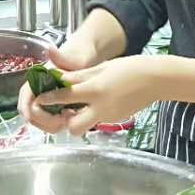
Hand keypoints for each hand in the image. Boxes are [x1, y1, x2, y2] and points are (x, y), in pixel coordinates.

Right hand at [17, 33, 100, 129]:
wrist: (85, 56)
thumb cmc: (78, 55)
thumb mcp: (71, 57)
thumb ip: (60, 57)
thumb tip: (49, 49)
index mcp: (37, 78)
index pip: (25, 96)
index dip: (28, 109)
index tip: (35, 118)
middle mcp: (38, 90)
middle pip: (30, 112)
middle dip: (43, 120)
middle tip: (62, 120)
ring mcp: (44, 98)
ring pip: (38, 119)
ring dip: (50, 124)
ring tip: (68, 118)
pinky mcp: (52, 105)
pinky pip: (49, 120)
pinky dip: (56, 123)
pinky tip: (71, 117)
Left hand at [29, 56, 159, 137]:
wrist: (156, 79)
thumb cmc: (129, 68)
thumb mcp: (101, 67)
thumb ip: (79, 77)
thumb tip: (60, 80)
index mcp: (96, 89)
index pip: (65, 96)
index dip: (49, 98)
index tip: (38, 99)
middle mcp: (101, 107)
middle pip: (74, 126)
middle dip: (64, 121)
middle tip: (61, 109)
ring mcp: (109, 116)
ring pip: (85, 126)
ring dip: (77, 120)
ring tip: (77, 107)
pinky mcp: (115, 119)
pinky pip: (96, 121)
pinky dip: (91, 115)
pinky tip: (94, 104)